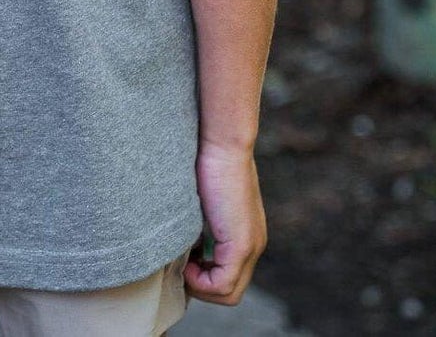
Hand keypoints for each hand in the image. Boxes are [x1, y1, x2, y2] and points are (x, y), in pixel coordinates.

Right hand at [184, 141, 266, 305]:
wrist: (221, 142)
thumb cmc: (207, 160)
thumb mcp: (205, 200)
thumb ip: (202, 223)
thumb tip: (183, 243)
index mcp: (246, 235)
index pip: (230, 278)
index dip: (203, 277)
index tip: (183, 258)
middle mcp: (254, 245)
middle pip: (230, 292)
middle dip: (201, 286)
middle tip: (181, 266)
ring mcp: (250, 247)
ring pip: (228, 293)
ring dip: (200, 286)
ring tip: (183, 263)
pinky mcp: (241, 244)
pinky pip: (222, 285)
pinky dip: (200, 281)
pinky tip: (186, 261)